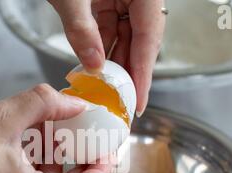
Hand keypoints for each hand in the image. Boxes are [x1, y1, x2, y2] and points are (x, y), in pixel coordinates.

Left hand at [48, 0, 165, 116]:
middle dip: (128, 73)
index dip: (144, 73)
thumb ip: (82, 28)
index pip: (149, 37)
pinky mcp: (108, 0)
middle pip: (139, 41)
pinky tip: (93, 69)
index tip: (138, 103)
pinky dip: (100, 50)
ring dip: (112, 64)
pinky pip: (109, 30)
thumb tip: (93, 65)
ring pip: (124, 38)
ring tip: (104, 92)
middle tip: (120, 104)